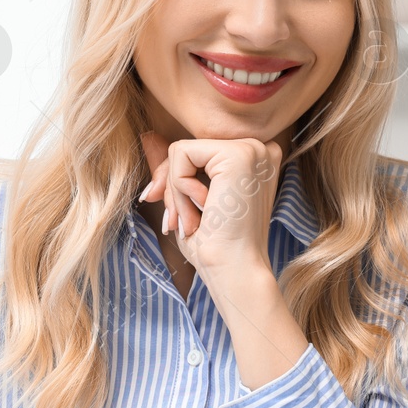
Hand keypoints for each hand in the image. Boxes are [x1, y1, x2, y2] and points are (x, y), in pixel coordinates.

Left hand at [138, 131, 281, 280]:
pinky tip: (202, 209)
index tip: (173, 217)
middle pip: (188, 149)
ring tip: (193, 221)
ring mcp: (252, 148)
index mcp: (254, 159)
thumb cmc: (215, 246)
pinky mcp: (238, 154)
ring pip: (182, 151)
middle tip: (180, 224)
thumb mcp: (188, 200)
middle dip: (172, 188)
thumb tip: (147, 137)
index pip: (198, 153)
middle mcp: (259, 148)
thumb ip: (174, 166)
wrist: (234, 271)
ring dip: (176, 192)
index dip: (176, 183)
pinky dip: (179, 187)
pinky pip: (181, 153)